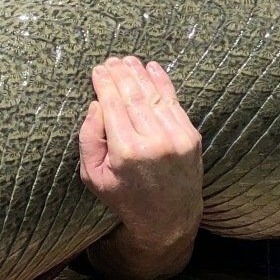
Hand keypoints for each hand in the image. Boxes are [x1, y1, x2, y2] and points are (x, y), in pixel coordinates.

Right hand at [79, 57, 203, 279]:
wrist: (168, 219)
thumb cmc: (124, 198)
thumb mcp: (93, 176)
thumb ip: (89, 140)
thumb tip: (96, 104)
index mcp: (126, 152)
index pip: (113, 105)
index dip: (105, 84)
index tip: (97, 70)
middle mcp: (153, 142)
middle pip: (134, 95)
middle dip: (121, 74)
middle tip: (111, 61)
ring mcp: (176, 138)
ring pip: (155, 95)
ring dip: (140, 74)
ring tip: (128, 61)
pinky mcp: (191, 137)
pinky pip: (174, 102)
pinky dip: (163, 83)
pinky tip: (152, 69)